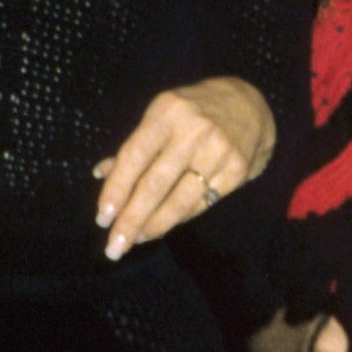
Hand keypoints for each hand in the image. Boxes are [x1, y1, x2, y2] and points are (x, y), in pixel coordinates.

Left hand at [91, 76, 273, 260]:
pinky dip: (179, 219)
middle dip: (131, 220)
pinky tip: (163, 226)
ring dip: (154, 226)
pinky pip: (201, 204)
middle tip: (114, 248)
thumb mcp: (162, 115)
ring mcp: (218, 151)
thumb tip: (102, 174)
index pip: (134, 156)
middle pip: (155, 184)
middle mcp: (193, 131)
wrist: (249, 104)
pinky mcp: (237, 170)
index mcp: (167, 112)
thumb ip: (135, 145)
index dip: (116, 190)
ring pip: (179, 201)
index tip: (102, 219)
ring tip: (135, 240)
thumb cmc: (194, 110)